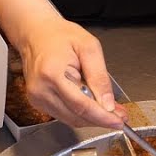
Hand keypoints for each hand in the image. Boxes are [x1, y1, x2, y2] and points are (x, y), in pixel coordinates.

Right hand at [12, 14, 125, 128]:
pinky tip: (91, 105)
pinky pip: (64, 115)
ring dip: (92, 118)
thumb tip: (107, 104)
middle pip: (76, 116)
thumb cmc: (60, 36)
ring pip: (71, 120)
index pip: (81, 105)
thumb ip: (99, 77)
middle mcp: (41, 90)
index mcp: (52, 74)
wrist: (36, 34)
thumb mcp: (89, 48)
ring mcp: (37, 98)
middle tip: (119, 115)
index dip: (102, 117)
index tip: (118, 121)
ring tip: (107, 109)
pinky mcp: (37, 102)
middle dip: (100, 118)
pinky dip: (80, 114)